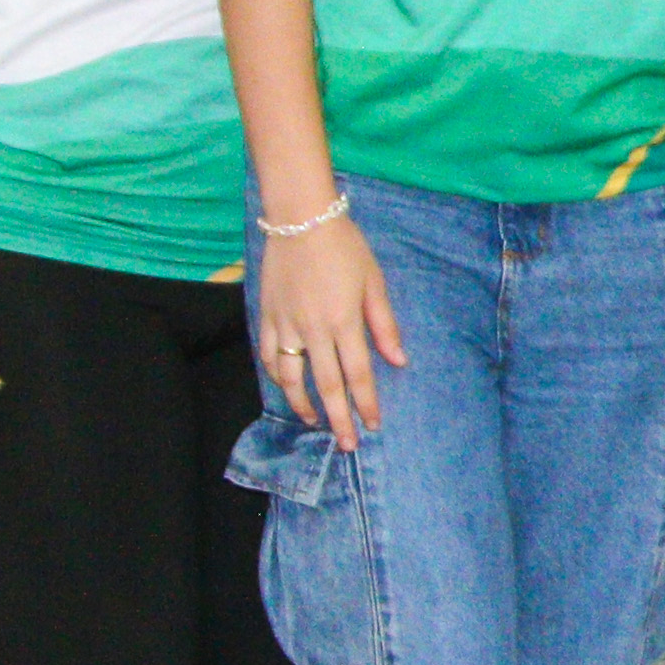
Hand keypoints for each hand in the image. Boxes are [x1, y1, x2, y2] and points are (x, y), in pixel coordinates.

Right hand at [258, 211, 407, 440]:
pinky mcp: (266, 315)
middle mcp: (313, 329)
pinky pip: (268, 354)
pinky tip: (287, 388)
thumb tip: (398, 360)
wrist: (300, 220)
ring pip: (291, 377)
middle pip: (326, 385)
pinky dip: (277, 376)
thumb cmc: (345, 248)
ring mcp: (286, 324)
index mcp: (344, 322)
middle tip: (347, 445)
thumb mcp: (375, 282)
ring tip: (314, 423)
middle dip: (338, 418)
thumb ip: (384, 324)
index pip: (358, 374)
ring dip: (302, 404)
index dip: (366, 403)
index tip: (373, 426)